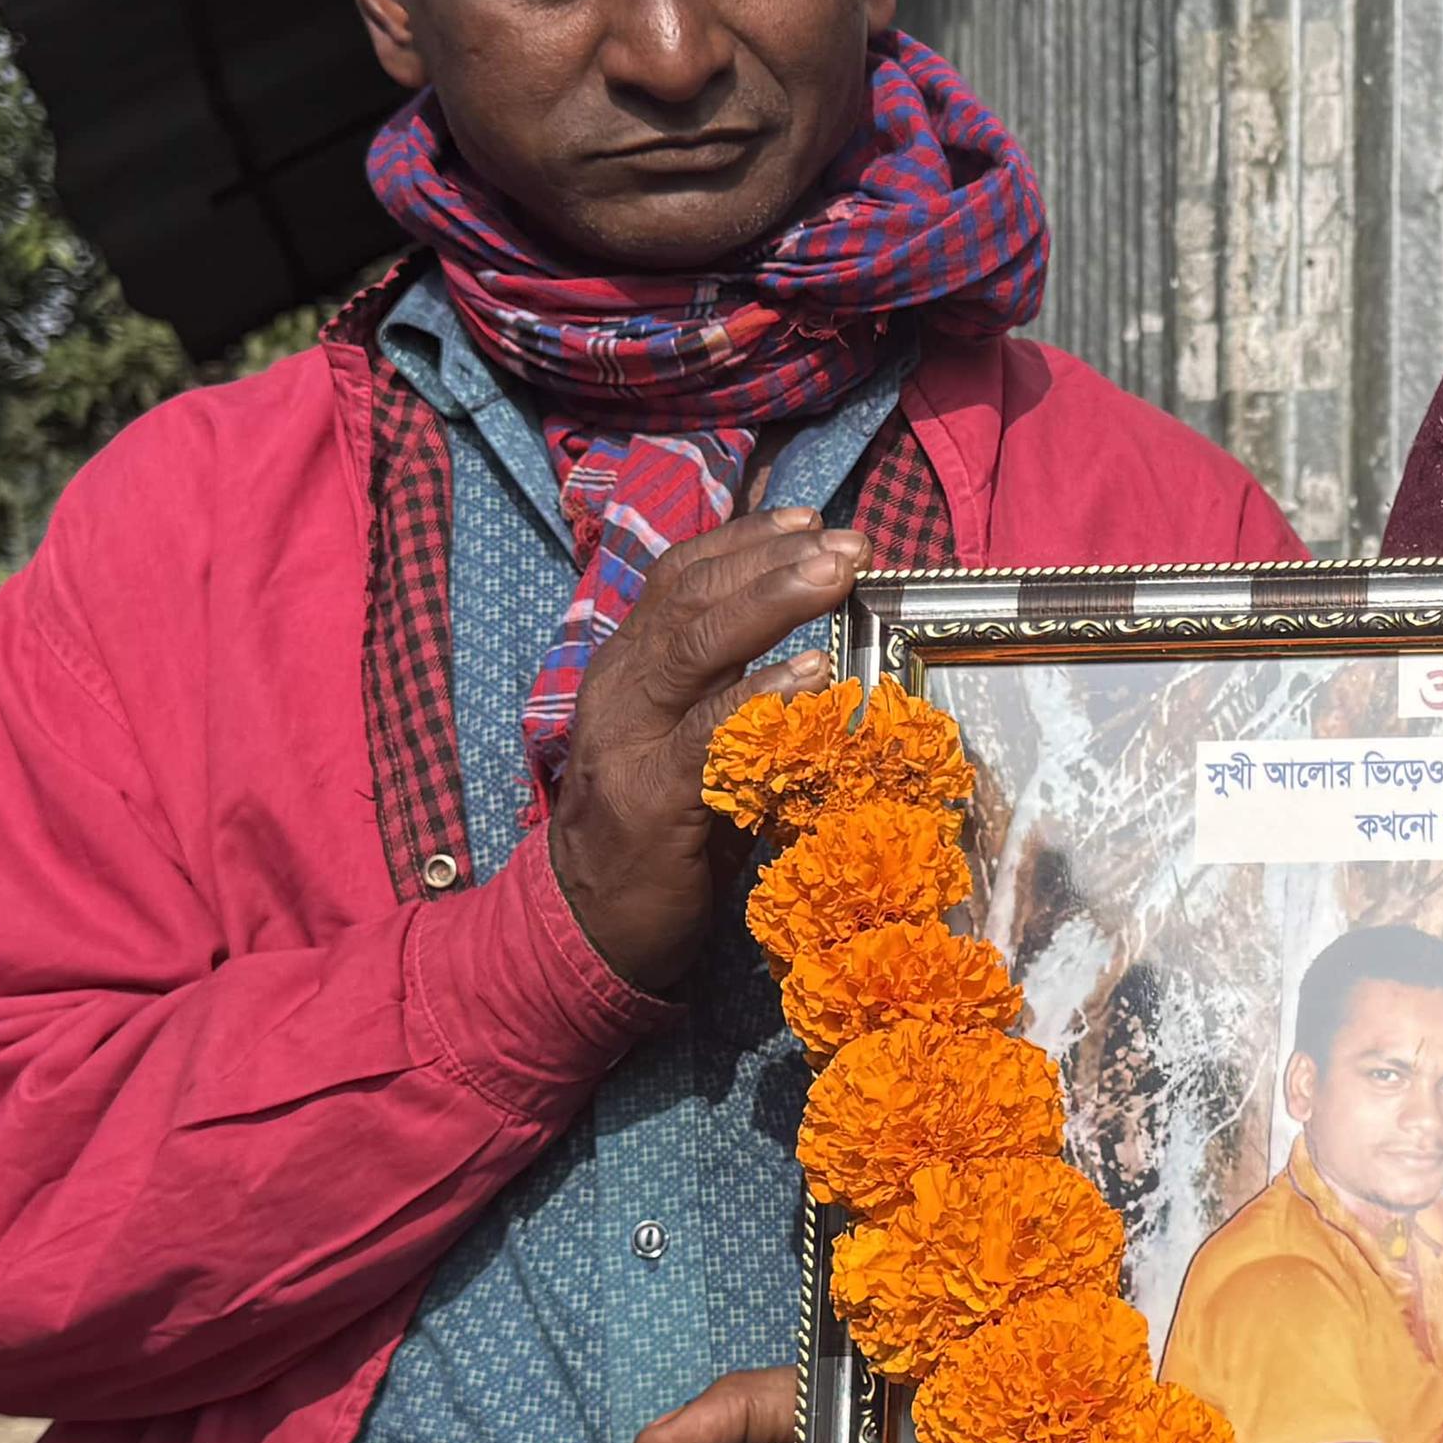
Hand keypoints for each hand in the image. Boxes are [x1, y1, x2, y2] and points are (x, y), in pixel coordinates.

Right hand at [544, 512, 864, 990]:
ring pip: (695, 646)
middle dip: (774, 559)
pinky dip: (760, 695)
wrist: (592, 923)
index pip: (679, 577)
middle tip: (850, 543)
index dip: (745, 541)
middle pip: (690, 596)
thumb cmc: (662, 830)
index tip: (811, 520)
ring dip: (772, 602)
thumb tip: (817, 645)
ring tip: (836, 575)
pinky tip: (810, 672)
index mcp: (627, 665)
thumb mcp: (688, 740)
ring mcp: (626, 739)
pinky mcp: (650, 797)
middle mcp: (618, 686)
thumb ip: (731, 691)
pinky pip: (707, 732)